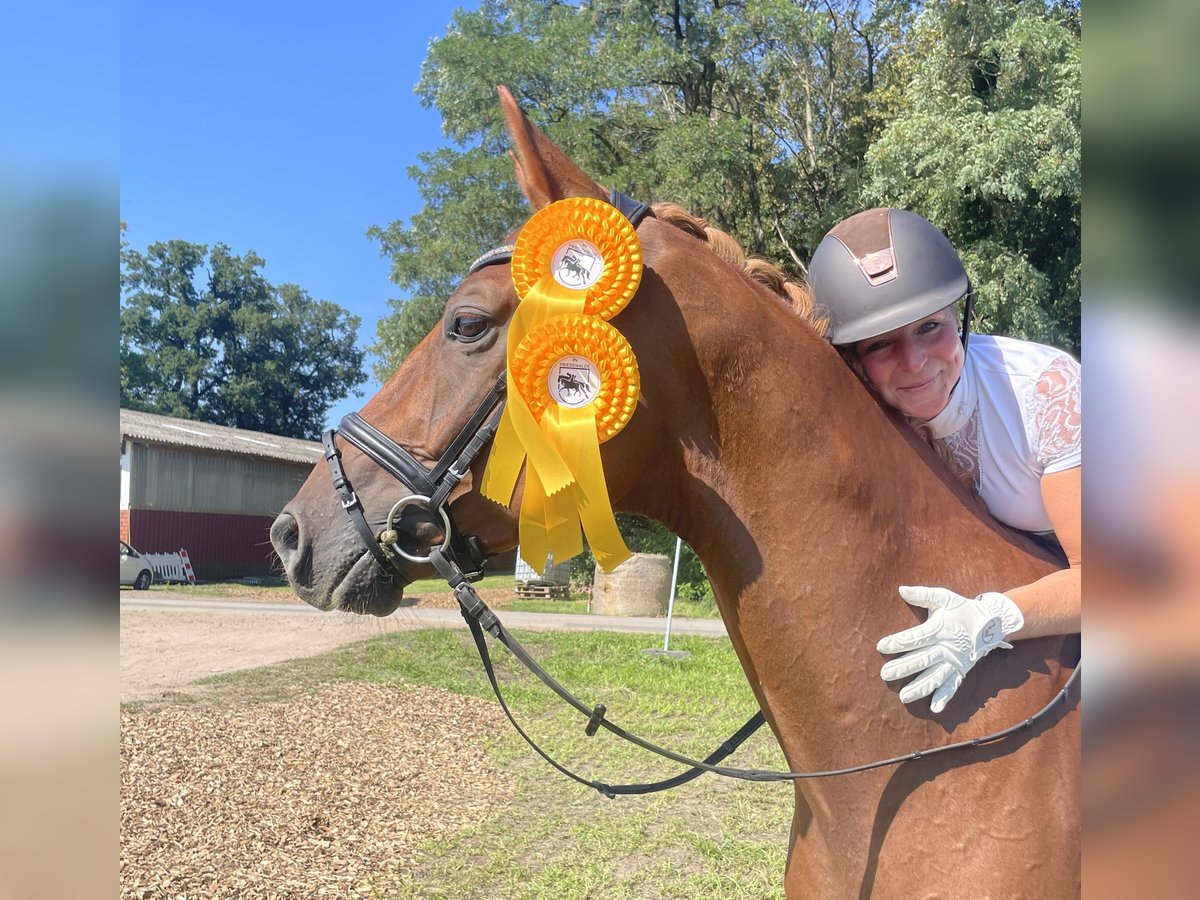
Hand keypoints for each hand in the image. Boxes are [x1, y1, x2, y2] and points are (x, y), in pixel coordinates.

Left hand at [877, 586, 1024, 713]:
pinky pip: (953, 686)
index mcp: (940, 629)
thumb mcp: (944, 598)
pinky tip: (935, 709)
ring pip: (935, 677)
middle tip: (885, 674)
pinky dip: (944, 698)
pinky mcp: (961, 670)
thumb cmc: (963, 609)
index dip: (899, 642)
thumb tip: (901, 590)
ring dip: (920, 687)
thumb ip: (922, 595)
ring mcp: (954, 662)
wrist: (992, 622)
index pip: (916, 637)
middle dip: (903, 668)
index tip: (881, 647)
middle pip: (922, 659)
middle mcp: (947, 648)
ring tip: (903, 696)